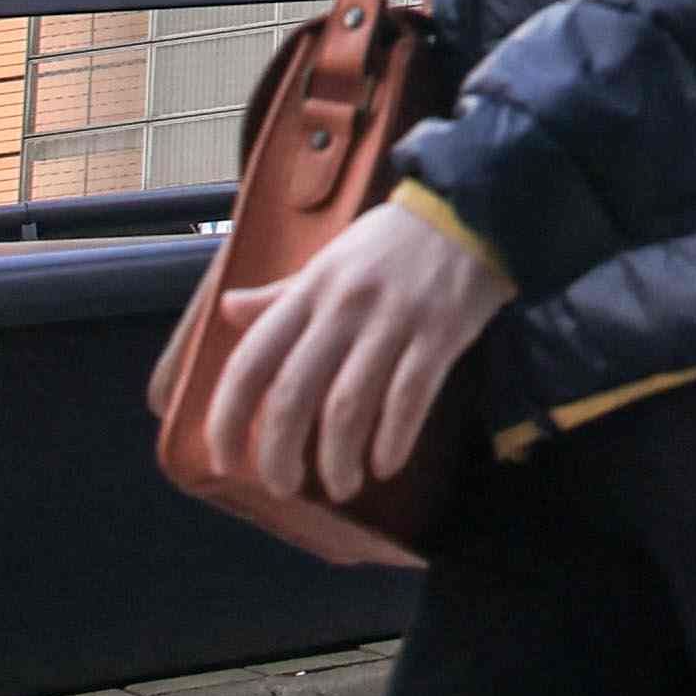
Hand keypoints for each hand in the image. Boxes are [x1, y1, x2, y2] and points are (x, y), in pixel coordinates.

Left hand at [201, 198, 507, 501]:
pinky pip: (408, 399)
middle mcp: (342, 307)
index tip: (225, 461)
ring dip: (337, 461)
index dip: (227, 419)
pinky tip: (386, 464)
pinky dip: (393, 441)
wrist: (470, 208)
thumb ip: (280, 295)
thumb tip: (228, 310)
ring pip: (348, 407)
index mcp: (309, 291)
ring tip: (341, 485)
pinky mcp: (440, 333)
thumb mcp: (329, 260)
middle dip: (279, 456)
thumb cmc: (391, 242)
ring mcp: (393, 321)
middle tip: (284, 487)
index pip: (250, 362)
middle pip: (293, 396)